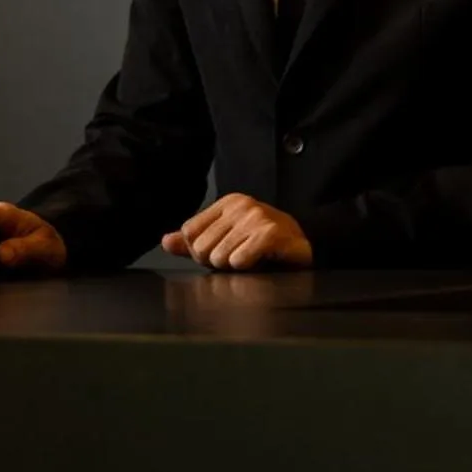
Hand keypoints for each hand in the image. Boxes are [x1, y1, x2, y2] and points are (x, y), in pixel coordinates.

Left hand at [161, 194, 311, 270]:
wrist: (306, 246)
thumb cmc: (265, 246)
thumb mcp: (227, 239)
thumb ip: (194, 241)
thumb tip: (165, 241)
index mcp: (226, 203)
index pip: (188, 231)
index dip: (199, 251)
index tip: (221, 252)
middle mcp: (240, 205)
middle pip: (201, 247)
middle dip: (217, 261)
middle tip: (240, 258)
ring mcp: (256, 217)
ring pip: (219, 257)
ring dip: (234, 267)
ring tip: (252, 260)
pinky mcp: (269, 233)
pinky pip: (239, 260)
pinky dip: (247, 268)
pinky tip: (261, 263)